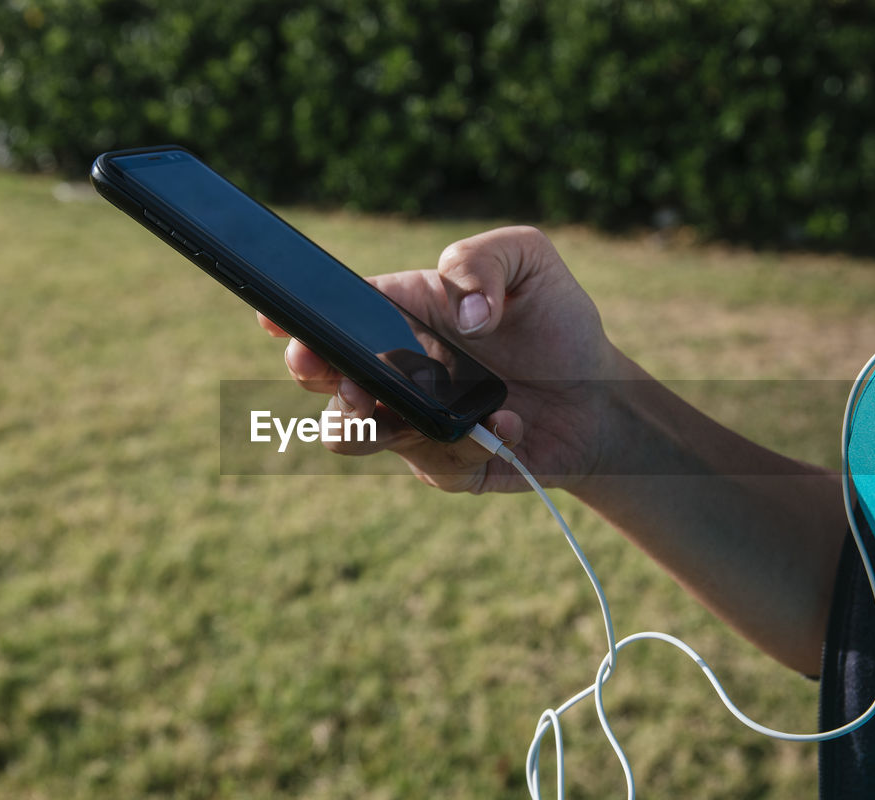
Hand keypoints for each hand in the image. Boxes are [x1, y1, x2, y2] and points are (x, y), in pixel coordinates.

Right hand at [259, 226, 626, 492]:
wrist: (601, 396)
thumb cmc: (555, 322)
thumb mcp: (530, 261)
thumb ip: (483, 259)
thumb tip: (462, 313)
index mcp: (399, 312)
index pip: (332, 312)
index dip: (292, 315)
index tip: (273, 317)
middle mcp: (392, 368)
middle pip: (321, 377)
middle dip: (313, 373)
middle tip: (345, 370)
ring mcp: (409, 420)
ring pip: (348, 434)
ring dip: (359, 425)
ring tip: (392, 408)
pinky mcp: (441, 464)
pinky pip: (432, 462)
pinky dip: (470, 442)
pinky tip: (510, 421)